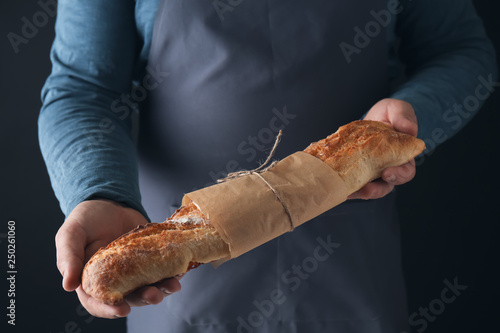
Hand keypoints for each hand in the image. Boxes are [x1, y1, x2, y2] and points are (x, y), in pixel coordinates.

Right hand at [55, 199, 181, 317]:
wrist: (111, 203)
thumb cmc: (86, 219)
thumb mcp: (71, 234)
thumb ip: (68, 257)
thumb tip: (68, 285)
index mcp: (91, 280)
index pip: (97, 303)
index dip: (109, 309)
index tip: (122, 309)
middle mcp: (115, 281)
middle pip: (129, 298)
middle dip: (143, 299)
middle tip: (154, 295)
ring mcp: (134, 272)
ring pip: (148, 287)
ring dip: (161, 290)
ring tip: (172, 285)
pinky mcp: (150, 260)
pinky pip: (162, 271)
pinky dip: (172, 273)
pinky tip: (180, 271)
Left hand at [348, 98, 418, 199]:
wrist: (370, 117)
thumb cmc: (388, 114)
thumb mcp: (397, 109)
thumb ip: (403, 116)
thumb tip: (409, 129)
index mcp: (402, 157)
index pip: (405, 171)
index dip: (399, 174)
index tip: (387, 172)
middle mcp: (387, 168)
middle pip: (386, 185)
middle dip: (378, 189)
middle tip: (368, 188)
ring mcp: (370, 172)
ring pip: (368, 189)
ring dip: (359, 193)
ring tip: (350, 192)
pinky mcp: (355, 171)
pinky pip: (351, 184)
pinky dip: (345, 188)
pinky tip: (336, 188)